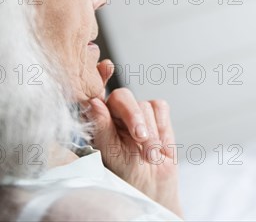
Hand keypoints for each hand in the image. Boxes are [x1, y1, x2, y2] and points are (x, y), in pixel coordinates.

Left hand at [83, 60, 181, 217]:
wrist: (153, 188)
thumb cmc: (125, 175)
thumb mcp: (111, 154)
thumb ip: (102, 127)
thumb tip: (93, 102)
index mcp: (97, 119)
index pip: (95, 92)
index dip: (100, 76)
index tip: (106, 67)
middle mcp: (115, 112)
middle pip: (124, 97)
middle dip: (134, 117)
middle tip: (140, 138)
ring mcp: (137, 113)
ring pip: (145, 106)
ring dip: (150, 134)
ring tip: (149, 157)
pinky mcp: (157, 114)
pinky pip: (160, 108)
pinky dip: (162, 127)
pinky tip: (160, 146)